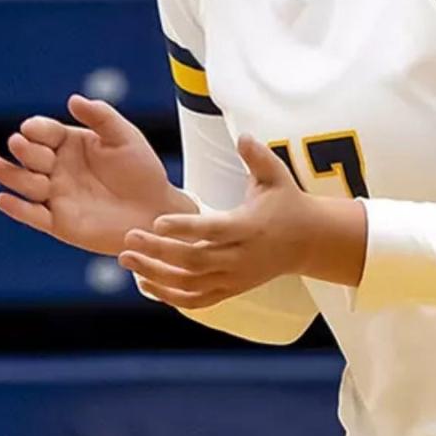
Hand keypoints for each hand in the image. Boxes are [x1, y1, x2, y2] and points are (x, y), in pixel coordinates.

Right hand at [0, 95, 182, 255]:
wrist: (156, 211)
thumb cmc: (142, 171)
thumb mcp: (125, 137)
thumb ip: (101, 116)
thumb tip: (73, 99)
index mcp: (68, 143)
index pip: (43, 131)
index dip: (35, 129)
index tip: (33, 129)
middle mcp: (56, 168)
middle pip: (29, 155)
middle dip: (24, 150)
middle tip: (22, 146)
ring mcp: (55, 195)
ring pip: (24, 183)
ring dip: (11, 175)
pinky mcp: (58, 222)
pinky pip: (32, 215)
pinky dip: (15, 208)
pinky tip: (2, 199)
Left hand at [119, 134, 358, 308]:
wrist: (309, 241)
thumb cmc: (286, 201)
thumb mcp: (276, 175)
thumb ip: (258, 156)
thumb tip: (243, 135)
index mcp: (249, 227)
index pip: (212, 231)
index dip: (184, 228)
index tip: (156, 221)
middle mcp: (241, 258)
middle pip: (194, 261)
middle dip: (158, 252)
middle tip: (128, 237)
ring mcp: (236, 278)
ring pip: (190, 285)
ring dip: (156, 276)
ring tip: (127, 259)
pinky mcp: (231, 291)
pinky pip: (196, 301)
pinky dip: (169, 296)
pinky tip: (144, 282)